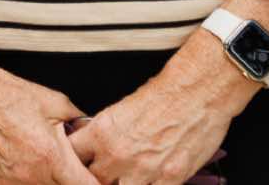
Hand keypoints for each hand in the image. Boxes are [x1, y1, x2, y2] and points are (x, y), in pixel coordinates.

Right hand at [0, 59, 98, 184]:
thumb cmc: (4, 95)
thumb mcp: (54, 102)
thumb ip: (79, 121)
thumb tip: (89, 131)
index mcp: (50, 157)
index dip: (96, 183)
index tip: (95, 179)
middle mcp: (31, 175)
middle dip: (69, 181)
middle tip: (65, 168)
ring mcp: (9, 183)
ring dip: (47, 182)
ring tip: (41, 164)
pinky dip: (24, 183)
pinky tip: (23, 169)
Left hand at [69, 74, 236, 184]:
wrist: (195, 93)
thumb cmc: (162, 95)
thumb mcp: (120, 110)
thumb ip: (105, 134)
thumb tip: (97, 148)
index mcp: (102, 132)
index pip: (73, 156)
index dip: (76, 162)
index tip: (81, 163)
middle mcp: (118, 154)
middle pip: (93, 180)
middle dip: (98, 177)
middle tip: (106, 172)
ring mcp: (144, 170)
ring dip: (122, 184)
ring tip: (127, 177)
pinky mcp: (170, 179)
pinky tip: (150, 182)